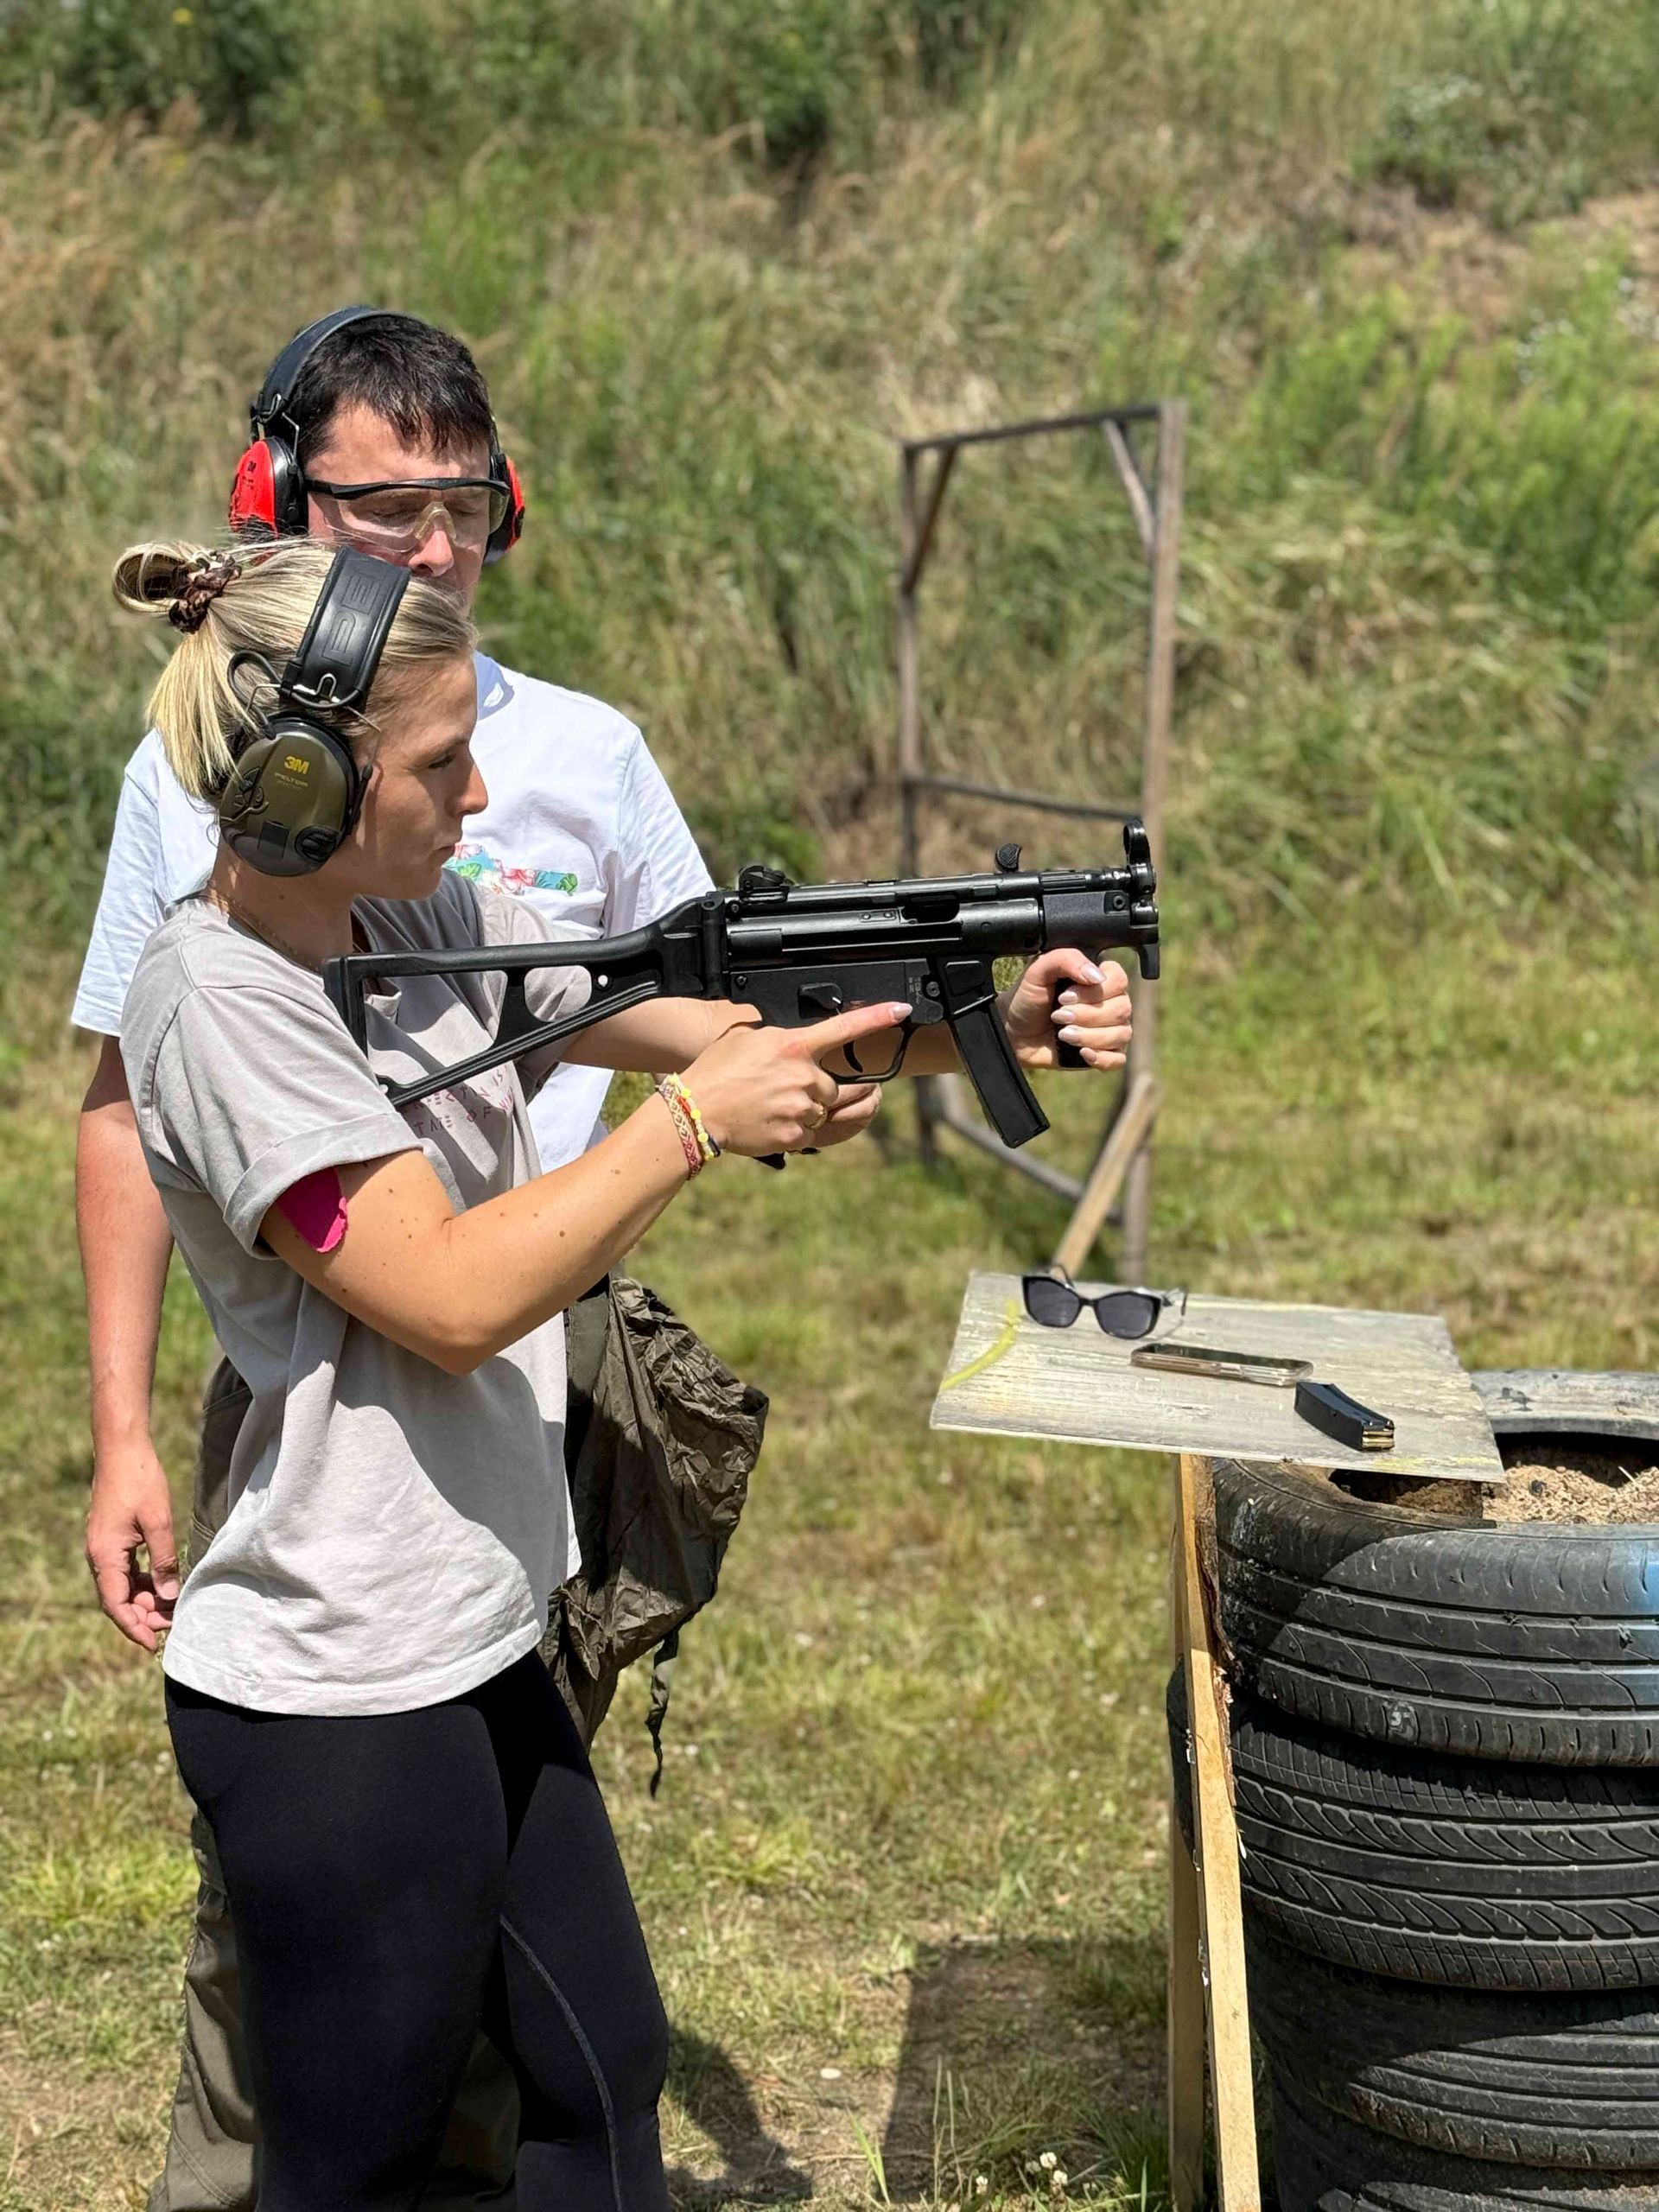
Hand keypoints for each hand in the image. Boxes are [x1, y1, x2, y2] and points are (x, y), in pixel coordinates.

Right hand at [86, 1440, 179, 1652]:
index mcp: (104, 1555)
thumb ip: (163, 1561)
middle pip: (118, 1599)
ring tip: (171, 1609)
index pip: (115, 1604)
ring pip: (121, 1586)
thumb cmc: (140, 1480)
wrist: (122, 1449)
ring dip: (143, 1599)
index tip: (152, 1644)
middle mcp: (98, 1555)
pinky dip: (141, 1581)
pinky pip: (124, 1570)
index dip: (134, 1627)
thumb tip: (168, 1597)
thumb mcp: (159, 1522)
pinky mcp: (111, 1538)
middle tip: (172, 1625)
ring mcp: (103, 1547)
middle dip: (143, 1616)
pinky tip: (161, 1585)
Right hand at [681, 1001, 904, 1157]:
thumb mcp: (746, 1036)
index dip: (877, 1017)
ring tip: (773, 1106)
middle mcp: (804, 1076)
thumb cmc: (715, 1071)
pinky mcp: (795, 1136)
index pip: (844, 1027)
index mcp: (793, 1046)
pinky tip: (772, 1122)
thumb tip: (793, 1035)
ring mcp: (802, 1109)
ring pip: (823, 1111)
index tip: (901, 1010)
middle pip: (835, 1086)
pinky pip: (811, 1134)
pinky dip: (796, 1130)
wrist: (695, 1111)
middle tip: (784, 1090)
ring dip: (807, 1111)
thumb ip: (778, 1033)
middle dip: (818, 1089)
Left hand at [1001, 950, 1133, 1070]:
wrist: (1013, 1031)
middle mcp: (1109, 1002)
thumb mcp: (1038, 970)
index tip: (1065, 997)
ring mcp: (1109, 1029)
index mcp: (1097, 978)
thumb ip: (1066, 959)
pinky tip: (1082, 1052)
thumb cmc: (1026, 998)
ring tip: (1063, 1034)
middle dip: (1087, 1015)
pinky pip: (1118, 1059)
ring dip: (1090, 1036)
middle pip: (1122, 1008)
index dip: (1095, 991)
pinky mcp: (1103, 1053)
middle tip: (1058, 1016)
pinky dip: (1102, 1057)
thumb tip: (1096, 976)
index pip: (1120, 979)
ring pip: (1121, 1034)